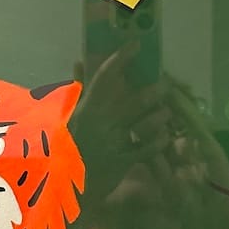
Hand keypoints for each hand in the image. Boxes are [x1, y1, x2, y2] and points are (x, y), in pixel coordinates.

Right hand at [70, 42, 172, 202]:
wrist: (62, 184)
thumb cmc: (65, 145)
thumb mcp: (67, 115)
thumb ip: (77, 89)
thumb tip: (80, 62)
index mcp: (86, 108)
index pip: (105, 77)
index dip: (121, 59)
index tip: (136, 44)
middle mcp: (100, 122)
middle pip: (133, 102)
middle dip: (153, 92)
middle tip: (165, 83)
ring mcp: (112, 143)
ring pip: (142, 126)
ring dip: (158, 117)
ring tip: (166, 111)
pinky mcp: (120, 162)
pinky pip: (144, 150)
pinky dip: (157, 142)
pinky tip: (164, 136)